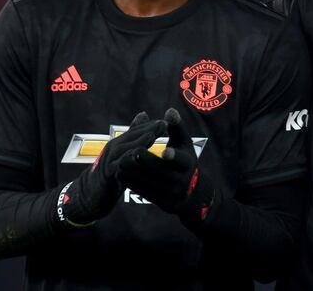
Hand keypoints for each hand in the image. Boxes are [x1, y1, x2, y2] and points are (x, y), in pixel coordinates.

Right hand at [56, 111, 166, 225]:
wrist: (92, 193)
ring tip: (152, 137)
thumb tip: (144, 113)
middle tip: (164, 124)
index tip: (167, 120)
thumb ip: (134, 134)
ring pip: (125, 149)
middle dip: (147, 129)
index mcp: (120, 143)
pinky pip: (119, 167)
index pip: (137, 130)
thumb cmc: (112, 171)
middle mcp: (114, 149)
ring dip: (138, 142)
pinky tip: (140, 159)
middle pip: (131, 136)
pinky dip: (129, 162)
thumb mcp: (124, 152)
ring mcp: (109, 161)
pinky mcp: (107, 175)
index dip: (151, 125)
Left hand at [118, 108, 215, 222]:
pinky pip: (144, 192)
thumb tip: (169, 111)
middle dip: (147, 162)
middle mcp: (181, 179)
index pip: (182, 160)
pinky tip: (121, 172)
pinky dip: (132, 182)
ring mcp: (171, 192)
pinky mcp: (161, 201)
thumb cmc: (184, 160)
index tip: (164, 151)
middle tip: (133, 152)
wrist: (191, 192)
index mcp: (188, 163)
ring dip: (135, 172)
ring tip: (121, 160)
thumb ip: (176, 127)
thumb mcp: (184, 144)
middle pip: (162, 171)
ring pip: (151, 182)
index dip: (174, 156)